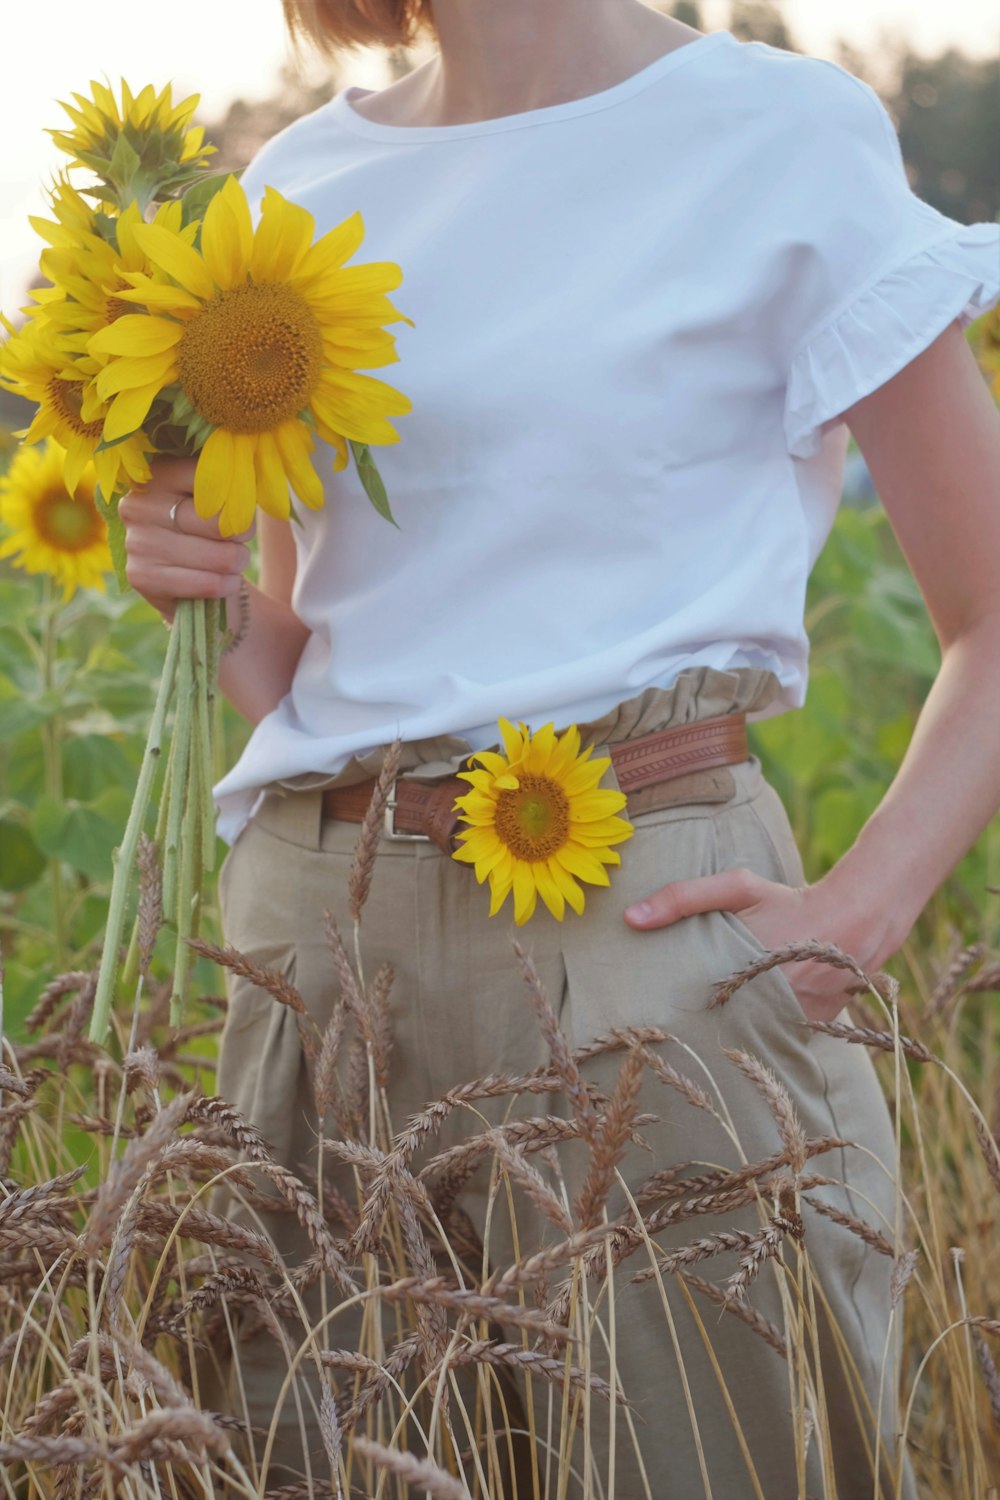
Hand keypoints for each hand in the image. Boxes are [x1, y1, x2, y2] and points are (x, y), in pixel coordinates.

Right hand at [119, 456, 253, 621]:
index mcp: (160, 474)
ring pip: (221, 557)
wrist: (187, 576)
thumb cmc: (206, 528)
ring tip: (231, 562)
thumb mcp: (215, 497)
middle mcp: (140, 505)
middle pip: (219, 523)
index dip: (241, 502)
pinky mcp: (143, 577)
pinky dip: (227, 585)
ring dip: (237, 563)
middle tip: (238, 540)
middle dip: (242, 536)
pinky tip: (223, 581)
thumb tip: (243, 486)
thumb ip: (228, 485)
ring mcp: (138, 542)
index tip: (241, 511)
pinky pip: (210, 584)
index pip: (216, 480)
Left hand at [623, 867, 897, 1022]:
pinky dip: (769, 1029)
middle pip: (723, 1024)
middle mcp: (770, 1001)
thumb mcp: (737, 888)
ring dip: (738, 1028)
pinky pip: (781, 1036)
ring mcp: (795, 1019)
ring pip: (752, 1034)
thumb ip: (682, 898)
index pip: (698, 1005)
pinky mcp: (814, 1028)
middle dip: (706, 1023)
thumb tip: (630, 918)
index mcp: (744, 970)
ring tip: (717, 1026)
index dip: (679, 1011)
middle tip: (681, 1027)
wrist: (858, 918)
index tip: (658, 1013)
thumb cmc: (788, 901)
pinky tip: (755, 1021)